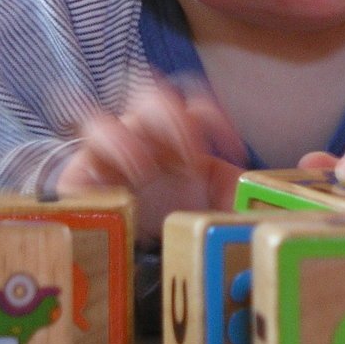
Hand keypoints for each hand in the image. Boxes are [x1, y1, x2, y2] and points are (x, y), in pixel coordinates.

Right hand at [60, 80, 246, 237]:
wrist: (130, 246)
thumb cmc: (173, 212)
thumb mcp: (213, 201)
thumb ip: (237, 191)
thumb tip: (271, 186)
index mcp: (173, 133)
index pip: (194, 104)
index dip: (216, 118)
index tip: (235, 150)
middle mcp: (137, 134)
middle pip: (149, 97)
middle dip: (173, 119)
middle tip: (191, 160)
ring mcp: (103, 156)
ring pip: (100, 123)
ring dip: (125, 143)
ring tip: (144, 173)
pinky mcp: (76, 184)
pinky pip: (73, 170)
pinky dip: (90, 178)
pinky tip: (113, 198)